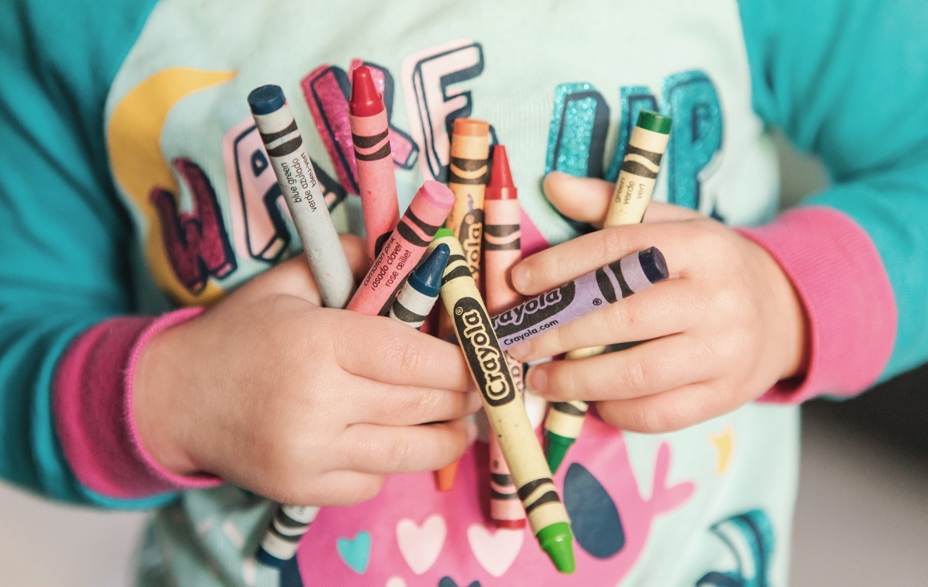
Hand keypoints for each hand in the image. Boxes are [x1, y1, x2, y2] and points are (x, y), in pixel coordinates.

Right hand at [133, 235, 479, 505]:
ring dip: (447, 437)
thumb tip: (411, 250)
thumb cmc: (239, 335)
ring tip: (459, 422)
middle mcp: (318, 401)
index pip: (415, 356)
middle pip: (423, 404)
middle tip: (481, 387)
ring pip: (411, 452)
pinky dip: (393, 463)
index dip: (462, 360)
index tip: (483, 357)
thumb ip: (349, 259)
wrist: (175, 398)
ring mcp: (311, 453)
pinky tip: (391, 441)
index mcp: (319, 341)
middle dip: (464, 397)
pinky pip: (375, 482)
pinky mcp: (304, 490)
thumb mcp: (288, 283)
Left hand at [507, 172, 809, 432]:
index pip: (620, 251)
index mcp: (700, 246)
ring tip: (540, 379)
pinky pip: (658, 413)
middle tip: (518, 342)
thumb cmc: (707, 266)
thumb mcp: (670, 225)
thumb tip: (551, 184)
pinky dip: (614, 410)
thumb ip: (610, 207)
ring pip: (637, 374)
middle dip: (559, 333)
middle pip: (623, 318)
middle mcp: (716, 299)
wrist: (782, 312)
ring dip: (577, 381)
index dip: (562, 267)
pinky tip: (589, 400)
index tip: (519, 282)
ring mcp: (725, 352)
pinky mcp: (725, 395)